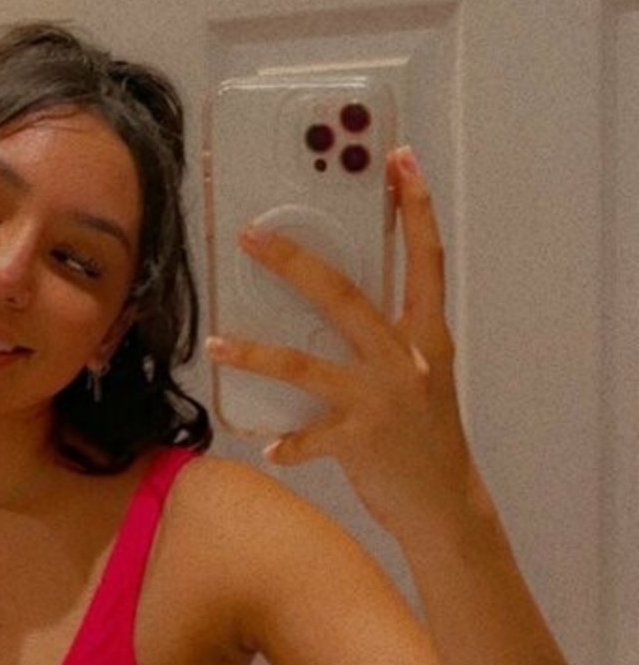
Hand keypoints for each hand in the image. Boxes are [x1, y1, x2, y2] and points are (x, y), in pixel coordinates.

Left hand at [205, 148, 481, 542]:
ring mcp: (382, 399)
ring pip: (305, 365)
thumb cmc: (427, 436)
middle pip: (345, 296)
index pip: (426, 260)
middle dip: (296, 263)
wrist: (446, 505)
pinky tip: (270, 448)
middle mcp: (406, 359)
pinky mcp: (362, 440)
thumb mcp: (420, 377)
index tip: (401, 159)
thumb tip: (334, 302)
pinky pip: (309, 437)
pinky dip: (289, 442)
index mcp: (426, 337)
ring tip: (218, 343)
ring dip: (257, 353)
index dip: (416, 208)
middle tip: (253, 235)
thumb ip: (387, 340)